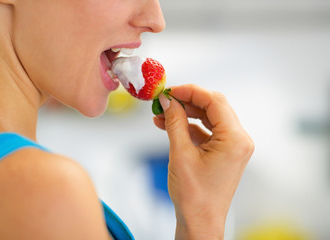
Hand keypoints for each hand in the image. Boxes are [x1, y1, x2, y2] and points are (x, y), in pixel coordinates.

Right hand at [153, 84, 253, 239]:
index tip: (170, 90)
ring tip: (162, 114)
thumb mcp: (180, 154)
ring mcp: (233, 146)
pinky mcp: (224, 152)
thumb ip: (175, 122)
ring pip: (209, 118)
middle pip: (214, 107)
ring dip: (186, 114)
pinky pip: (207, 132)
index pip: (215, 101)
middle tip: (166, 100)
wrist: (200, 222)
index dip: (191, 91)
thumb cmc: (194, 196)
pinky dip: (190, 127)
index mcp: (234, 139)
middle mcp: (239, 140)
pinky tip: (170, 126)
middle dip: (188, 101)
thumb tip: (168, 101)